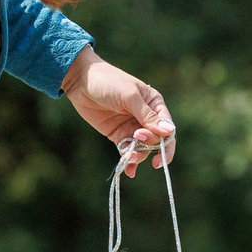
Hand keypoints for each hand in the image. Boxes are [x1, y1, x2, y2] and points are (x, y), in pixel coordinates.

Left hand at [63, 50, 174, 172]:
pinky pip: (128, 150)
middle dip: (149, 145)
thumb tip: (170, 131)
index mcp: (154, 104)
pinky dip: (128, 160)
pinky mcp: (119, 135)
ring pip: (142, 148)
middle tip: (136, 139)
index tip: (160, 155)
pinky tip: (127, 169)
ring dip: (138, 156)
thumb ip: (147, 116)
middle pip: (156, 140)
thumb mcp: (129, 97)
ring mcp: (132, 127)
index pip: (168, 128)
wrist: (81, 81)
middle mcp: (146, 117)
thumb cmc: (109, 82)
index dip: (166, 143)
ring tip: (128, 158)